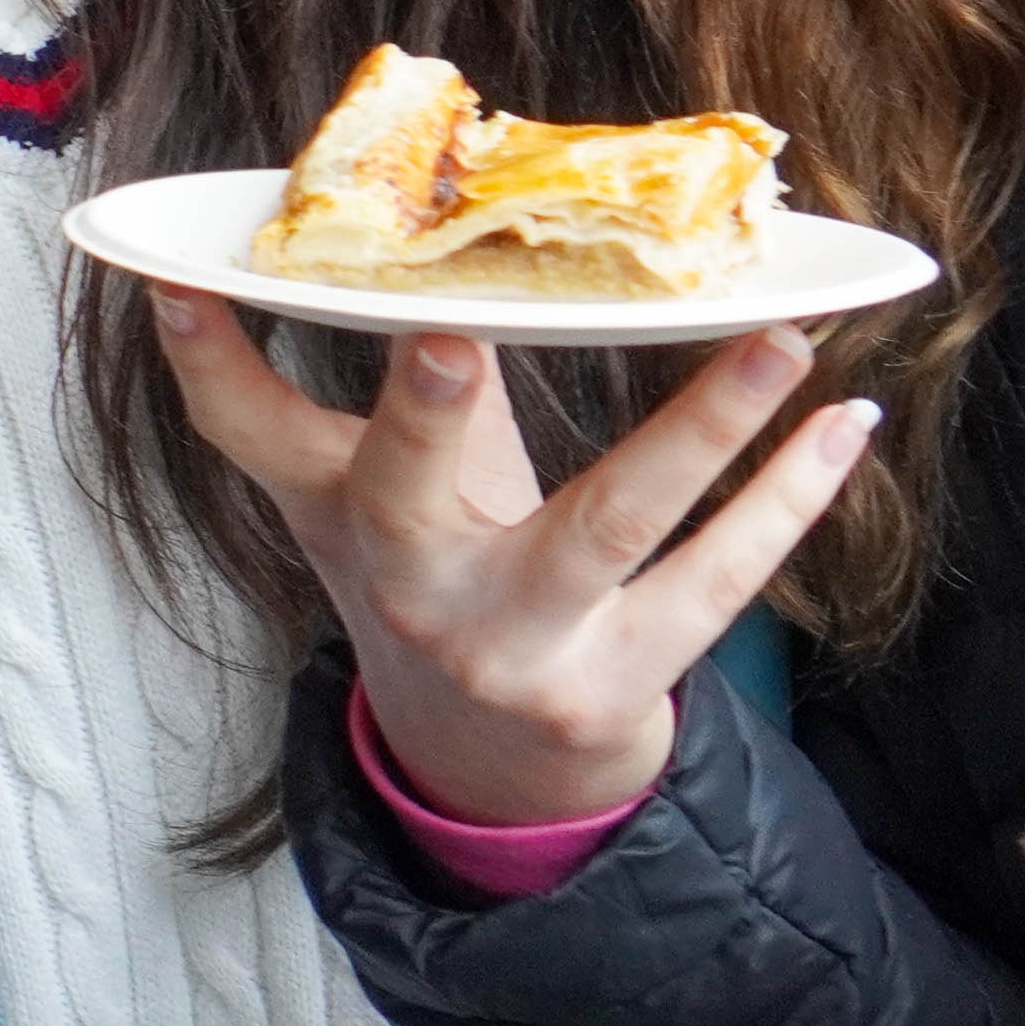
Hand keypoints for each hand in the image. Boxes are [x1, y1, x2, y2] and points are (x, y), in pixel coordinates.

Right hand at [156, 290, 878, 828]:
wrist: (486, 764)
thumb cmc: (425, 575)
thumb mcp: (345, 493)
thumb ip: (290, 388)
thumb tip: (196, 261)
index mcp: (343, 517)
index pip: (248, 435)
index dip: (206, 360)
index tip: (178, 286)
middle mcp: (414, 587)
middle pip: (407, 497)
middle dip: (425, 417)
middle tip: (455, 339)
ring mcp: (520, 643)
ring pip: (610, 525)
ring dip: (701, 426)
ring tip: (779, 341)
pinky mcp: (621, 684)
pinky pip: (719, 580)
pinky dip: (789, 497)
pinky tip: (847, 421)